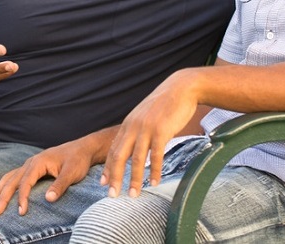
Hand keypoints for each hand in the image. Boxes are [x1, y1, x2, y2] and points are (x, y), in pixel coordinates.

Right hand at [0, 140, 95, 216]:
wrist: (84, 148)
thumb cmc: (78, 160)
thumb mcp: (72, 172)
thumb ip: (60, 185)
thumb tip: (48, 199)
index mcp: (39, 162)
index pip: (25, 182)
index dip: (22, 198)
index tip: (21, 212)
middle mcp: (31, 162)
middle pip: (12, 180)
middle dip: (2, 197)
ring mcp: (31, 164)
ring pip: (10, 177)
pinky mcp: (33, 167)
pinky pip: (15, 176)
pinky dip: (5, 186)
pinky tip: (0, 194)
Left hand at [101, 71, 198, 198]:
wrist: (181, 88)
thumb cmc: (165, 103)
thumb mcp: (145, 115)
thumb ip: (138, 129)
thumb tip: (135, 146)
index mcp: (128, 124)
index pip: (113, 149)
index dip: (107, 167)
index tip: (103, 182)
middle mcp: (133, 127)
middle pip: (119, 156)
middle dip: (114, 177)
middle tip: (112, 195)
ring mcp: (147, 129)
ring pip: (137, 159)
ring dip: (134, 179)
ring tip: (133, 194)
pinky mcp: (161, 130)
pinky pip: (156, 155)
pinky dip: (155, 171)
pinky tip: (154, 182)